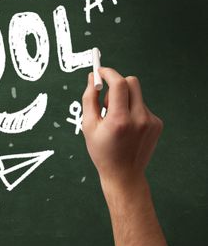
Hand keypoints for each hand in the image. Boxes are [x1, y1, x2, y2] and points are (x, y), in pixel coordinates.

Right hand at [81, 68, 162, 189]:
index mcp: (119, 120)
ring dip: (124, 100)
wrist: (124, 174)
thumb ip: (89, 99)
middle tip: (106, 97)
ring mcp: (150, 121)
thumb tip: (92, 78)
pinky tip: (126, 128)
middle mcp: (138, 119)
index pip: (118, 84)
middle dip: (117, 83)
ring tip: (115, 120)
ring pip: (136, 95)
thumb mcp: (88, 126)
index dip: (108, 73)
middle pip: (131, 82)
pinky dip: (132, 110)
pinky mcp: (157, 124)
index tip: (100, 71)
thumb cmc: (102, 151)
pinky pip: (142, 106)